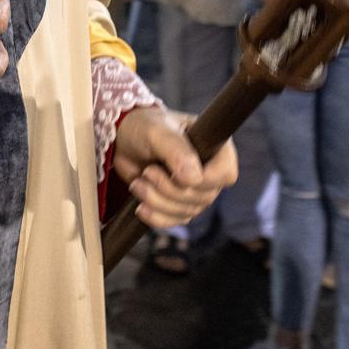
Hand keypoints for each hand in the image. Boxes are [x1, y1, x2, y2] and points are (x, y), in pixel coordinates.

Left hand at [112, 107, 236, 229]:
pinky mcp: (180, 204)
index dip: (203, 181)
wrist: (123, 140)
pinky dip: (157, 217)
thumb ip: (176, 151)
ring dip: (158, 201)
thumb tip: (194, 179)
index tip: (174, 173)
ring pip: (188, 211)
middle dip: (169, 189)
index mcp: (215, 147)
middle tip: (146, 172)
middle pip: (203, 197)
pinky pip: (175, 221)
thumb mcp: (157, 132)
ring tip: (138, 184)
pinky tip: (141, 208)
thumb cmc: (144, 127)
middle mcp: (210, 171)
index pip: (225, 174)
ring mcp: (196, 190)